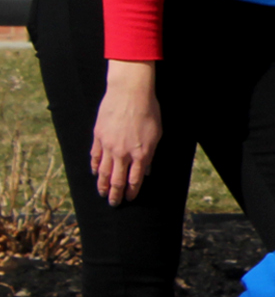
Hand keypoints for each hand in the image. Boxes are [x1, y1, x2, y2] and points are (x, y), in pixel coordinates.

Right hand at [92, 61, 162, 203]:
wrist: (129, 93)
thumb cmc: (148, 111)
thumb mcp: (157, 134)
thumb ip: (150, 154)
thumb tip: (147, 170)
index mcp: (140, 154)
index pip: (135, 180)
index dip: (132, 192)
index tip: (130, 199)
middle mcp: (123, 153)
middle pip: (117, 180)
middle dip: (115, 195)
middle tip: (113, 203)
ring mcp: (108, 145)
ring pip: (103, 171)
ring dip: (102, 184)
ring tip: (102, 193)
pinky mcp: (98, 136)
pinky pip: (95, 156)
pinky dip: (95, 167)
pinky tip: (96, 173)